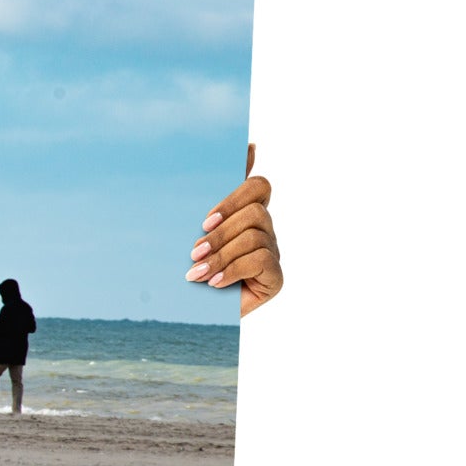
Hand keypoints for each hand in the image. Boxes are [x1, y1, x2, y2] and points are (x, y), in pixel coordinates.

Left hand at [187, 143, 281, 314]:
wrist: (190, 315)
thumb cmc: (190, 269)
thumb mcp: (192, 234)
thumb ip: (207, 200)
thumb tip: (241, 150)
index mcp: (245, 214)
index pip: (258, 186)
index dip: (235, 195)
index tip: (205, 220)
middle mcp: (264, 230)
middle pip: (256, 210)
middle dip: (221, 232)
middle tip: (194, 252)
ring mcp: (272, 253)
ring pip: (255, 236)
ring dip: (221, 254)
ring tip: (196, 273)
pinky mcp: (275, 277)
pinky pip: (261, 260)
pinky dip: (232, 270)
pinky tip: (214, 283)